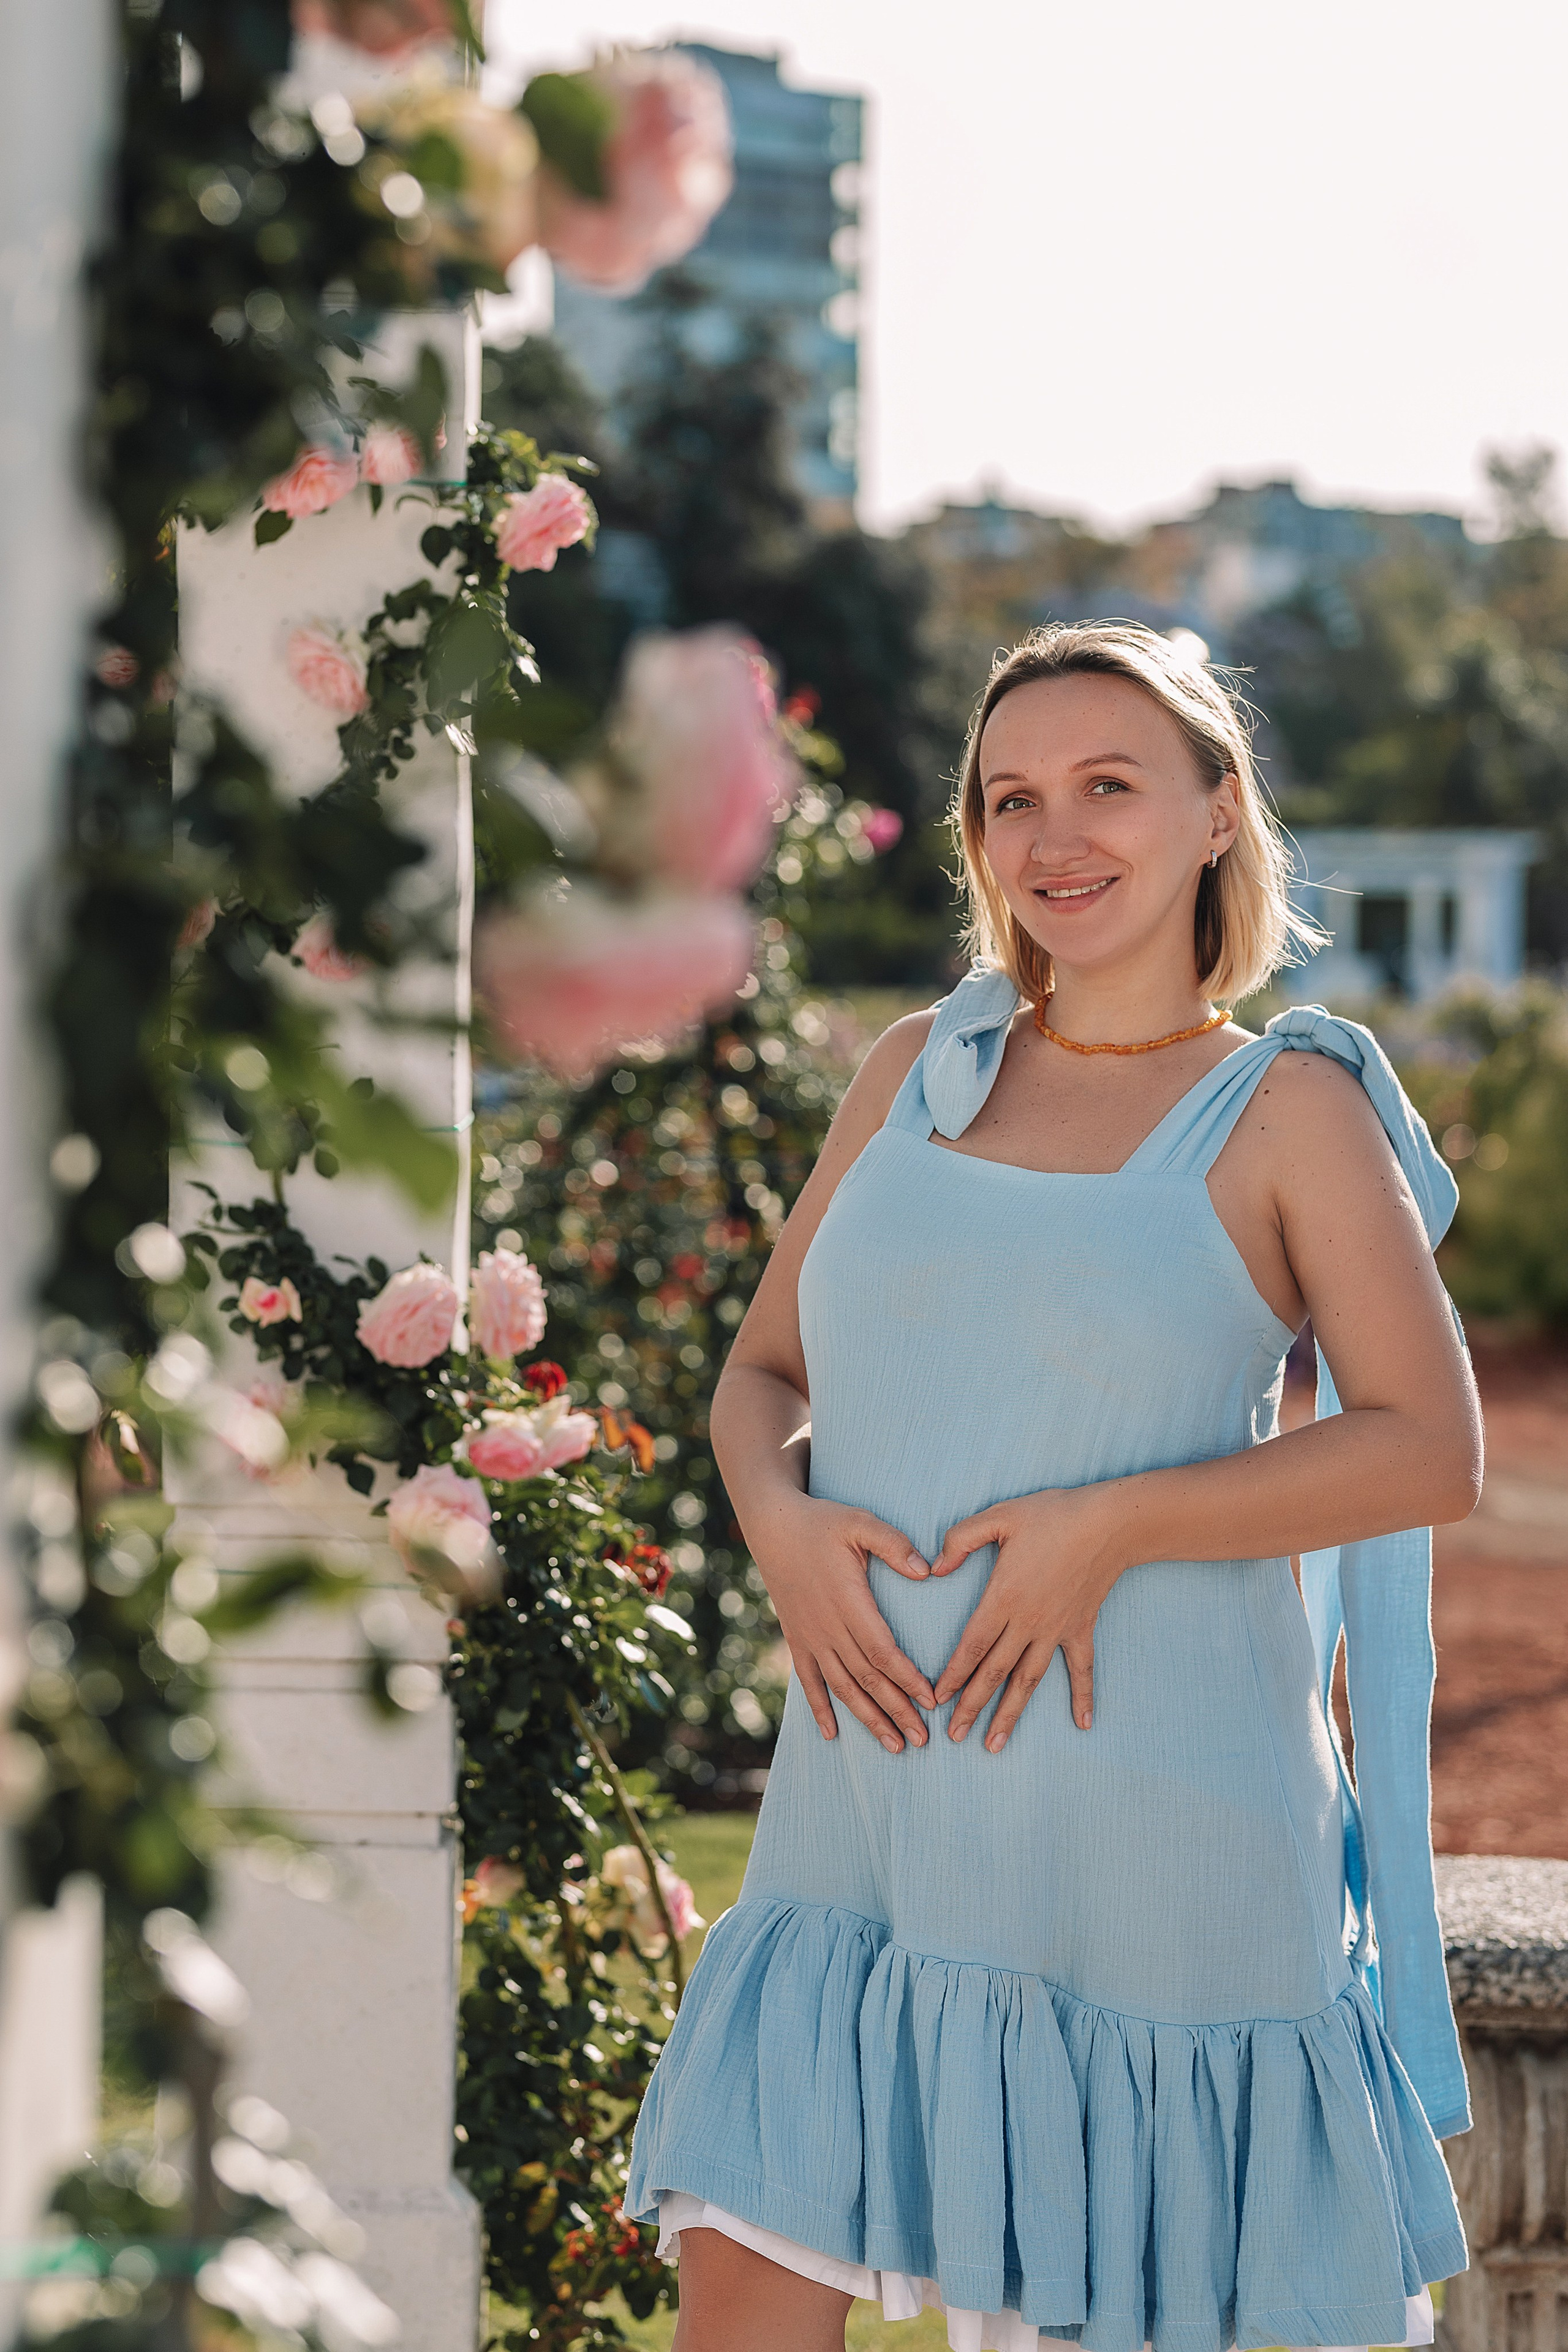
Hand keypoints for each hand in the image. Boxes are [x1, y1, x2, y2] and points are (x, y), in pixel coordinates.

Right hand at [753, 1495, 935, 1753]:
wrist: (772, 1526)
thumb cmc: (822, 1522)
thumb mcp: (860, 1523)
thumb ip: (895, 1545)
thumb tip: (928, 1572)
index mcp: (848, 1601)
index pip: (882, 1651)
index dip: (907, 1679)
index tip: (931, 1701)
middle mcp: (828, 1627)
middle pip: (867, 1679)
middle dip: (896, 1710)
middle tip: (923, 1739)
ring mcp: (810, 1636)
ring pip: (841, 1688)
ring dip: (868, 1718)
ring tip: (893, 1744)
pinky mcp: (796, 1638)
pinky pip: (808, 1681)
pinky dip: (820, 1708)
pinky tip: (832, 1734)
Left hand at [931, 1487, 1121, 1750]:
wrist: (1108, 1523)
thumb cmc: (1051, 1515)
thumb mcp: (999, 1517)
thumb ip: (960, 1539)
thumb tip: (934, 1567)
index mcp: (1003, 1597)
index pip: (971, 1645)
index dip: (952, 1675)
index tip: (936, 1699)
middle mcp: (1028, 1622)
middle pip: (994, 1673)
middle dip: (971, 1706)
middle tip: (953, 1735)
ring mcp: (1056, 1629)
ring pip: (1029, 1681)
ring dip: (1010, 1714)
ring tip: (994, 1744)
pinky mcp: (1081, 1627)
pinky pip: (1081, 1668)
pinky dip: (1083, 1696)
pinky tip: (1082, 1723)